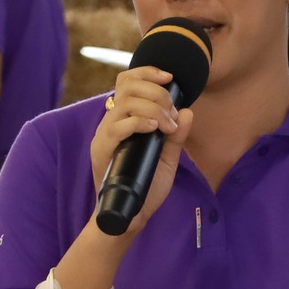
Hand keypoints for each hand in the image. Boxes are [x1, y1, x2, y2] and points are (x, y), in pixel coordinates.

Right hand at [89, 65, 192, 236]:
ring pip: (124, 103)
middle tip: (172, 112)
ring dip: (152, 107)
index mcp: (124, 119)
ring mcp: (104, 135)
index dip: (147, 72)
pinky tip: (155, 128)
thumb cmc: (146, 187)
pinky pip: (116, 127)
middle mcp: (111, 122)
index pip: (127, 82)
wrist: (131, 216)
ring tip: (167, 125)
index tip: (170, 78)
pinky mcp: (101, 150)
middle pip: (127, 86)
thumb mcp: (167, 158)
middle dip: (156, 92)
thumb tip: (188, 112)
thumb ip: (176, 136)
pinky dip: (139, 122)